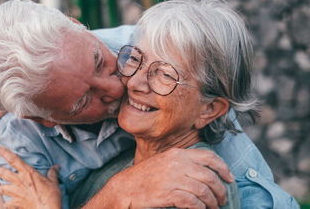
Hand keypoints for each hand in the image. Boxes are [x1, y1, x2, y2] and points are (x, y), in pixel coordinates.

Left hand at [0, 145, 61, 208]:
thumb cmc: (51, 196)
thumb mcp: (54, 182)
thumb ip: (52, 173)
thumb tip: (56, 167)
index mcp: (28, 173)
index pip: (13, 159)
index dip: (4, 152)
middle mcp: (19, 181)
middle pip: (2, 172)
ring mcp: (15, 193)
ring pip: (1, 187)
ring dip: (1, 187)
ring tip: (3, 187)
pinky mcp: (14, 204)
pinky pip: (6, 203)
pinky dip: (8, 203)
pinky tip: (9, 203)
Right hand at [92, 147, 233, 208]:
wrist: (126, 187)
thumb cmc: (145, 176)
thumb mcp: (165, 162)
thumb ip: (182, 163)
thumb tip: (204, 172)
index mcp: (178, 153)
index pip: (208, 156)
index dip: (223, 168)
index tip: (229, 177)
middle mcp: (177, 163)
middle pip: (209, 176)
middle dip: (220, 189)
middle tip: (222, 198)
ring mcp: (173, 178)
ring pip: (204, 190)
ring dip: (212, 201)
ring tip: (214, 207)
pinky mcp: (169, 193)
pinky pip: (193, 202)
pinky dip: (201, 207)